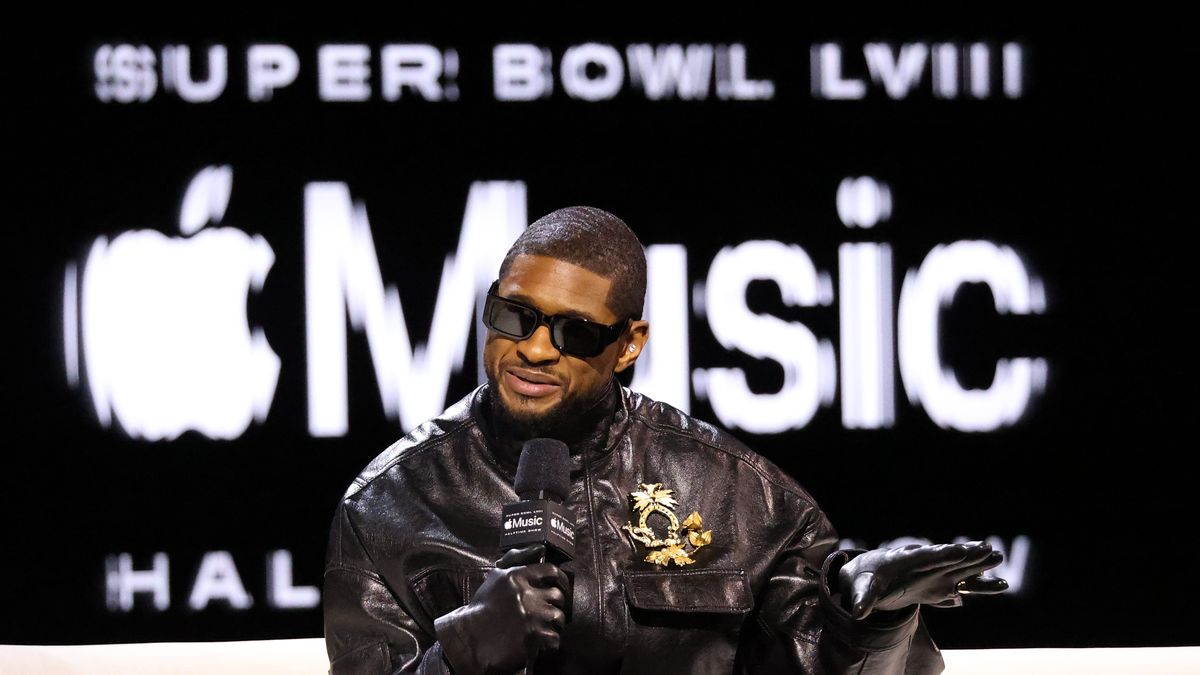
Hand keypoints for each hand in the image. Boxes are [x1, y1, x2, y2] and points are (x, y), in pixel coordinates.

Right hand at [434, 544, 568, 674]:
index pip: (551, 571)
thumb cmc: (484, 606)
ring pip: (558, 617)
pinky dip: (549, 641)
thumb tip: (541, 549)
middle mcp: (526, 594)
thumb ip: (519, 558)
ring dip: (553, 623)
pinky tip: (540, 641)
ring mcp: (531, 616)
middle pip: (558, 595)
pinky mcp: (533, 637)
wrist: (471, 637)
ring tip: (544, 626)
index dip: (560, 579)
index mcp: (517, 576)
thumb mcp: (497, 576)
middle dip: (556, 604)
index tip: (560, 586)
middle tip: (549, 609)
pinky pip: (554, 638)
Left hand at [837, 541, 1007, 619]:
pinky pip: (963, 585)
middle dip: (966, 553)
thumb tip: (858, 612)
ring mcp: (933, 573)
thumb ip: (862, 599)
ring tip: (999, 557)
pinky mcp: (939, 585)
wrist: (869, 575)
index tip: (959, 551)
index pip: (923, 556)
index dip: (941, 554)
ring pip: (959, 568)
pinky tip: (1001, 584)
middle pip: (947, 556)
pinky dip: (980, 585)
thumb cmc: (864, 579)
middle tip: (987, 548)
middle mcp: (922, 563)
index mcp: (901, 560)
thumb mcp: (860, 589)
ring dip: (978, 564)